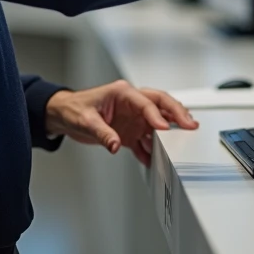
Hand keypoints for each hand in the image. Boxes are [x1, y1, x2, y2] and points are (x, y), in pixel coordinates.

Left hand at [45, 80, 198, 166]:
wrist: (63, 116)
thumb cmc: (73, 109)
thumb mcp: (84, 120)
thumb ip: (101, 132)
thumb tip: (114, 144)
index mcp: (122, 93)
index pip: (146, 102)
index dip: (156, 115)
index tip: (165, 128)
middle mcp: (131, 104)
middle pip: (160, 105)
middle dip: (177, 113)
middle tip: (190, 124)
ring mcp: (132, 118)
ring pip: (158, 122)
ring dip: (170, 132)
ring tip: (183, 142)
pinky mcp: (129, 132)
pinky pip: (145, 141)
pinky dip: (151, 151)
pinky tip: (157, 160)